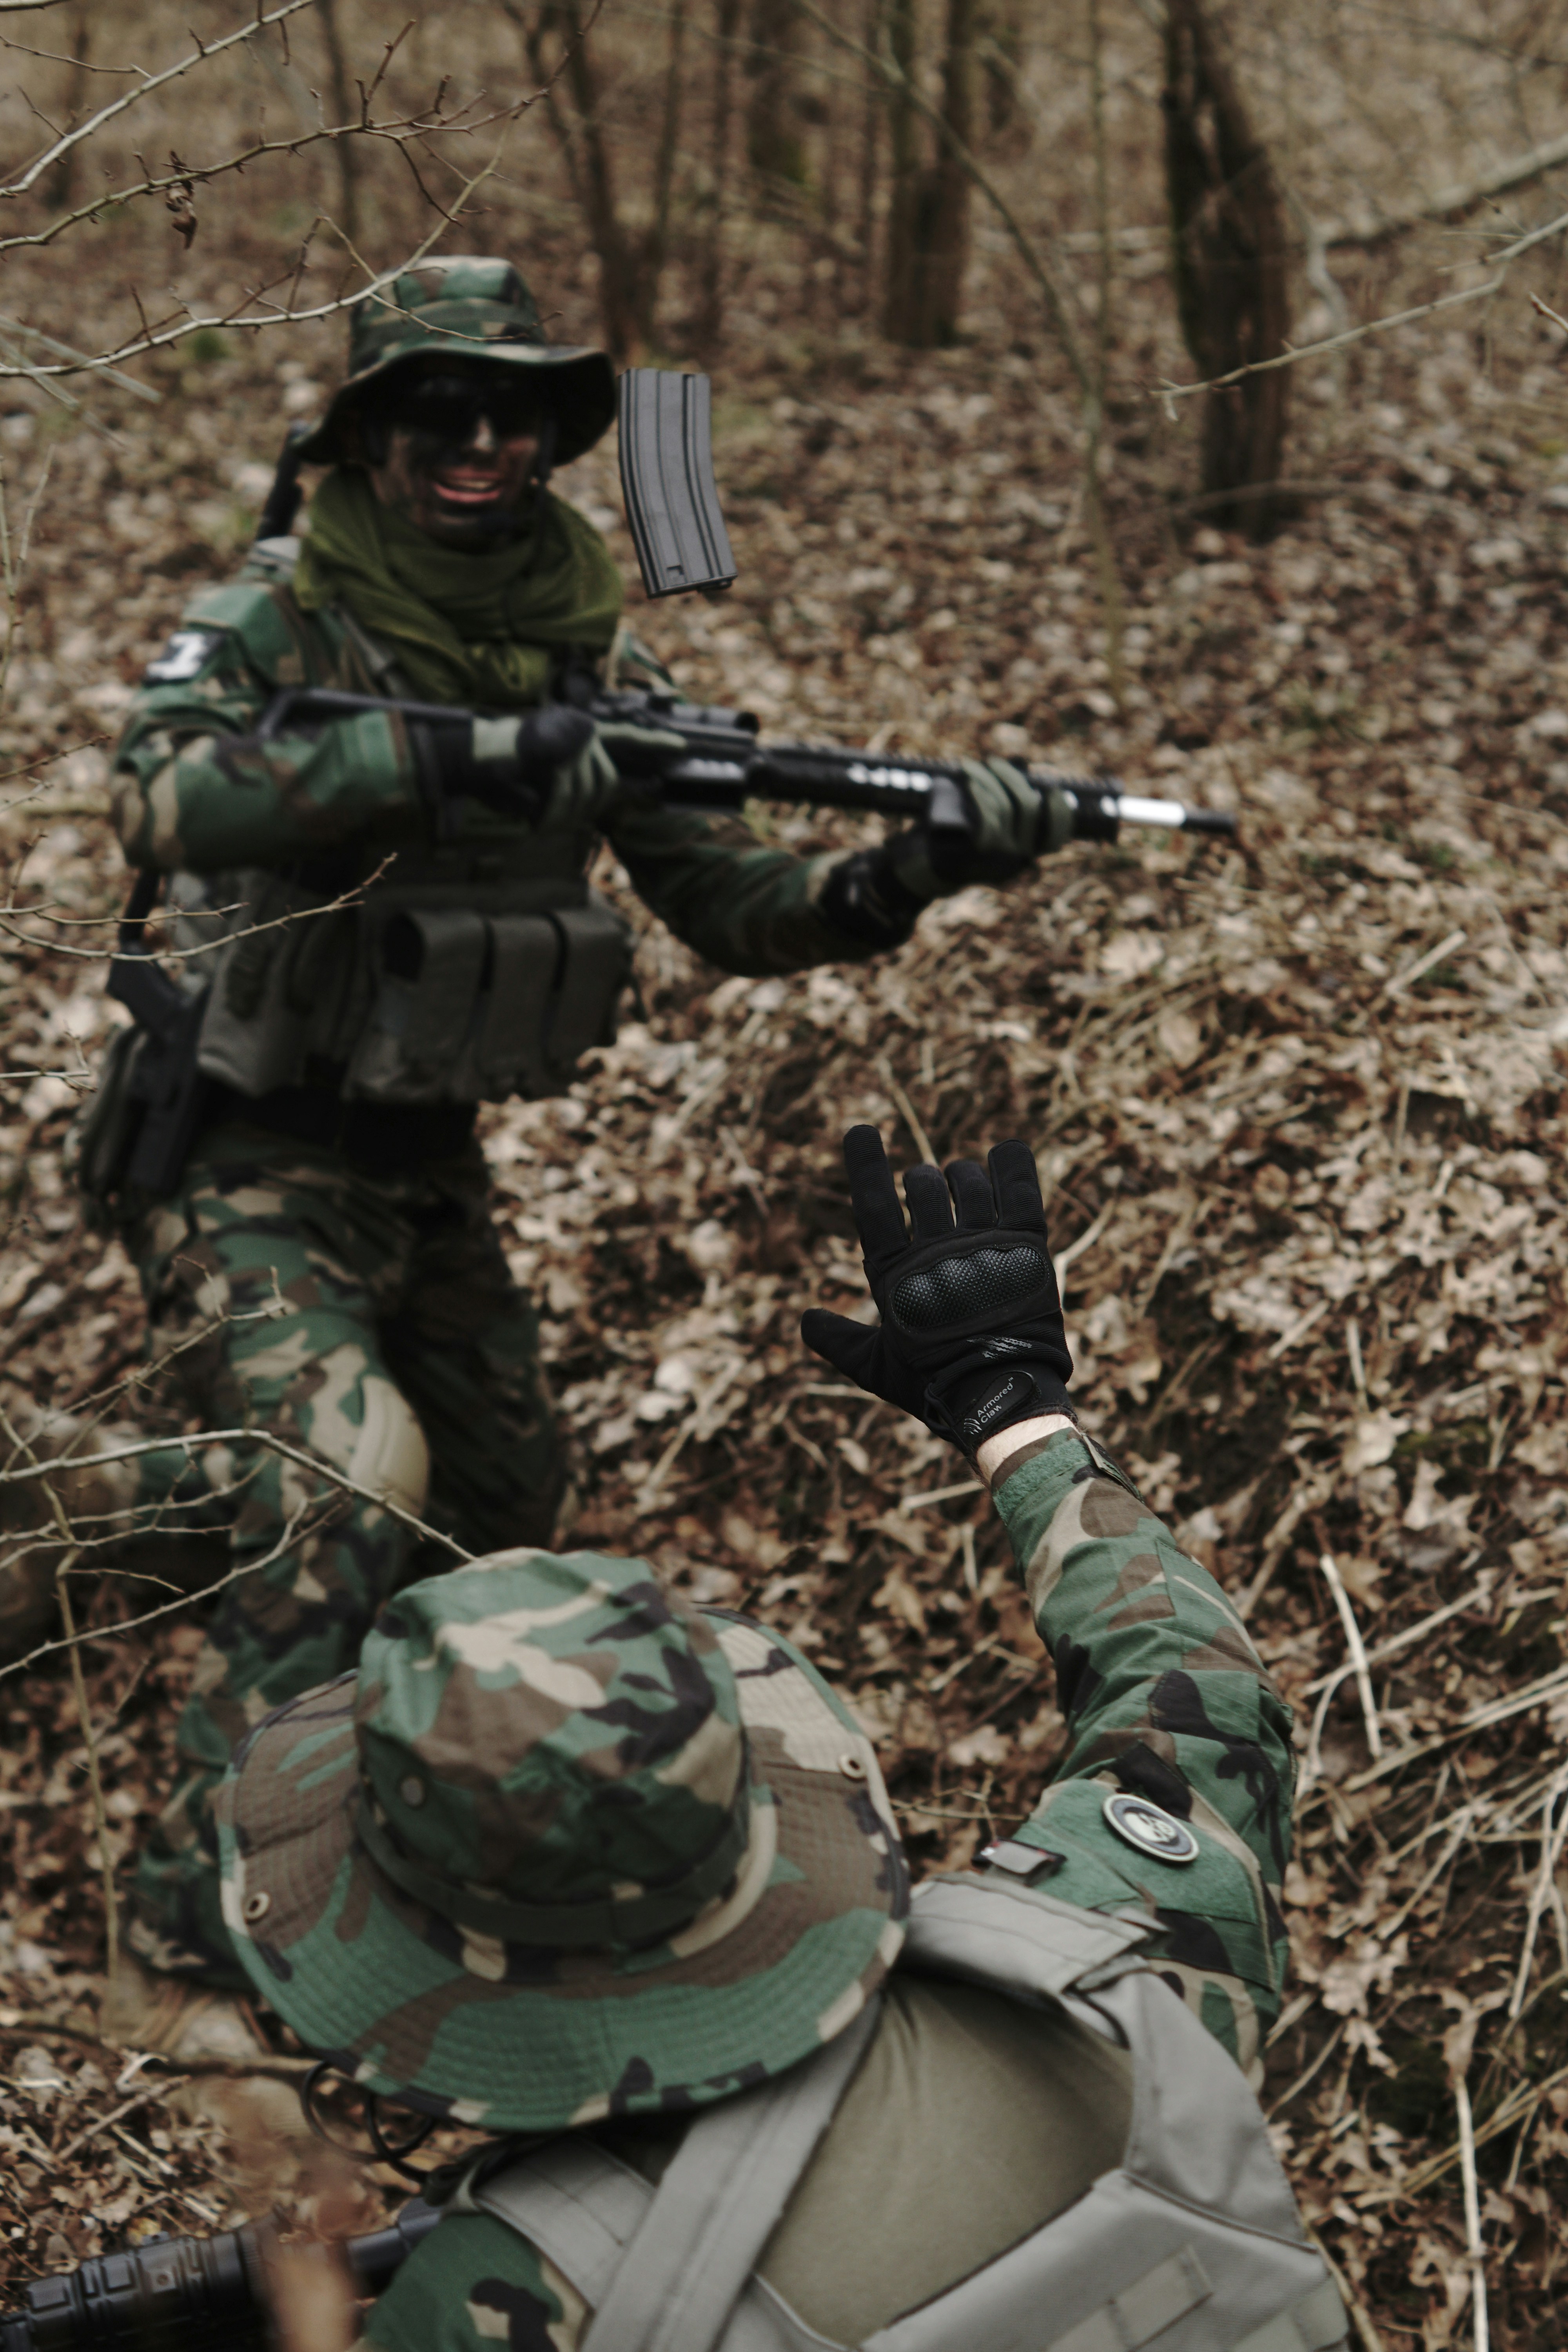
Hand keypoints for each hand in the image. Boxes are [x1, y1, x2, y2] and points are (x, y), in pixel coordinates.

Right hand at [445, 709, 684, 830]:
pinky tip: (531, 807)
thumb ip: (597, 779)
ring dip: (561, 810)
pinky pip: (566, 799)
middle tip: (553, 807)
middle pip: (606, 784)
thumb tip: (646, 787)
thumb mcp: (557, 775)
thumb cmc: (507, 772)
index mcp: (581, 731)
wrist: (468, 758)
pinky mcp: (557, 755)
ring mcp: (569, 741)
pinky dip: (549, 811)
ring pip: (586, 796)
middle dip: (583, 804)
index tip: (681, 750)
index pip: (627, 738)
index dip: (654, 745)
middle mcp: (579, 730)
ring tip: (535, 804)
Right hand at [801, 1127, 1072, 1456]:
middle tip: (926, 1192)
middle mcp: (938, 1250)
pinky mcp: (1028, 1247)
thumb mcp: (875, 1367)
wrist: (1001, 1399)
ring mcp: (984, 1245)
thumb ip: (838, 1341)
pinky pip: (1020, 1187)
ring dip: (961, 1175)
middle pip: (924, 1185)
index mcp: (896, 1273)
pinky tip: (1006, 1152)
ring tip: (962, 1185)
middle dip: (922, 1182)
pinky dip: (1011, 1163)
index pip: (873, 1202)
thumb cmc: (932, 1384)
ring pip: (968, 1180)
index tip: (861, 1132)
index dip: (865, 1162)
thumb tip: (804, 1321)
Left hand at [885, 758, 1072, 897]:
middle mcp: (1014, 862)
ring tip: (970, 767)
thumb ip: (1002, 802)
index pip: (1055, 838)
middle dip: (1012, 778)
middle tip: (993, 763)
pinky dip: (979, 796)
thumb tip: (1021, 765)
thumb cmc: (949, 841)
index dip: (1060, 812)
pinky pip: (986, 823)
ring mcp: (994, 861)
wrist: (918, 872)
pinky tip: (970, 781)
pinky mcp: (972, 858)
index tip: (1052, 790)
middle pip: (1030, 810)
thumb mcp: (980, 821)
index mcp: (1023, 857)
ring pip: (1005, 809)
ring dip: (989, 779)